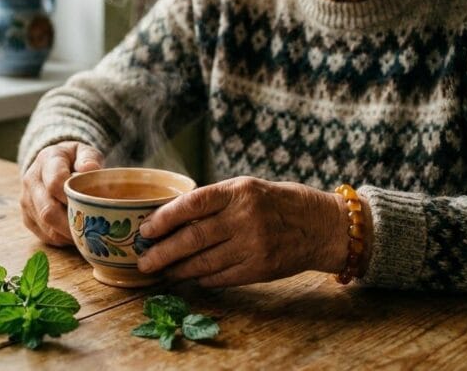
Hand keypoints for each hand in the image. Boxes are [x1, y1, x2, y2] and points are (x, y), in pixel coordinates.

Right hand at [20, 141, 103, 245]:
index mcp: (46, 160)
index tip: (91, 205)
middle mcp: (31, 180)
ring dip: (68, 234)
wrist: (52, 163)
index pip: (55, 183)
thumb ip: (89, 158)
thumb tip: (89, 169)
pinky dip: (62, 239)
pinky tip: (76, 235)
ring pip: (46, 226)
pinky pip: (44, 235)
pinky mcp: (27, 217)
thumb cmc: (74, 159)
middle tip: (93, 230)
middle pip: (48, 210)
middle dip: (72, 223)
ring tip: (87, 234)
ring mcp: (26, 201)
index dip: (73, 198)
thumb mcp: (84, 151)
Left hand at [136, 177, 354, 286]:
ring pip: (204, 262)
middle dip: (162, 252)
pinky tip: (190, 277)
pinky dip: (201, 278)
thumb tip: (171, 217)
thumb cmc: (278, 202)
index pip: (192, 203)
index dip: (164, 218)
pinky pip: (221, 277)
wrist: (323, 225)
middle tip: (144, 261)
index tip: (145, 229)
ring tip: (162, 271)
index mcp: (238, 191)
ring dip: (178, 269)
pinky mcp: (261, 269)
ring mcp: (254, 246)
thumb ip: (215, 201)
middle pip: (193, 238)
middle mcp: (245, 218)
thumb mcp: (248, 188)